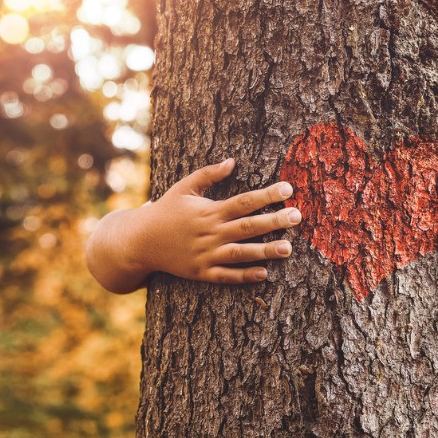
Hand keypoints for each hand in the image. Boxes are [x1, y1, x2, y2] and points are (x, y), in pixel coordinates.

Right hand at [85, 158, 301, 292]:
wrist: (139, 242)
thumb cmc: (166, 211)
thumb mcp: (184, 187)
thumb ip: (209, 174)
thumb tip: (233, 161)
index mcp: (209, 211)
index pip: (244, 201)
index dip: (267, 195)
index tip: (289, 189)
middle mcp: (210, 233)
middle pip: (248, 226)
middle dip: (274, 221)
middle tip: (298, 216)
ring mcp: (206, 254)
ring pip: (241, 253)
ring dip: (265, 251)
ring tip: (289, 248)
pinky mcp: (201, 273)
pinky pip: (226, 276)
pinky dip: (244, 275)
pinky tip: (264, 273)